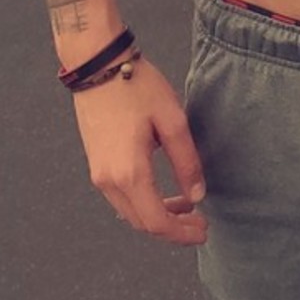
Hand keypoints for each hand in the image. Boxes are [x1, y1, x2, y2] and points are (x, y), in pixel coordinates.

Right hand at [72, 57, 207, 245]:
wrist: (98, 66)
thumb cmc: (137, 87)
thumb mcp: (172, 121)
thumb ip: (186, 163)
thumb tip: (198, 195)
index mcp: (129, 173)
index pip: (156, 222)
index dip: (182, 233)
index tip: (204, 231)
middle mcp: (109, 181)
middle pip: (141, 223)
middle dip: (172, 229)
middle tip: (199, 223)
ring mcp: (98, 174)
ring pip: (130, 212)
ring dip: (158, 216)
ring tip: (186, 205)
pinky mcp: (96, 164)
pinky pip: (121, 198)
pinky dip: (144, 203)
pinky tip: (162, 192)